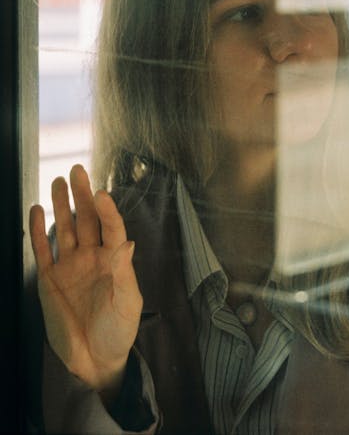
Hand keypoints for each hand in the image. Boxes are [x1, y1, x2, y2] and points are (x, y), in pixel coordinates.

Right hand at [29, 164, 142, 399]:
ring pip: (65, 229)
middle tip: (77, 171)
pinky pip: (43, 249)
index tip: (102, 193)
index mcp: (114, 260)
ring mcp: (70, 265)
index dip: (107, 210)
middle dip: (82, 196)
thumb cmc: (119, 331)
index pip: (112, 227)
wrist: (94, 361)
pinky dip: (38, 231)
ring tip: (58, 182)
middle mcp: (92, 257)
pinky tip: (37, 210)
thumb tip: (127, 243)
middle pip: (87, 220)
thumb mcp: (128, 304)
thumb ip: (125, 274)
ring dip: (62, 206)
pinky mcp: (50, 278)